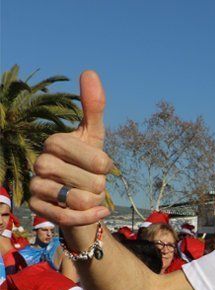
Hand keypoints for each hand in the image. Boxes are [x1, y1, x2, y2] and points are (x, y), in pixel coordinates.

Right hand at [28, 71, 111, 226]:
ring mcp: (36, 187)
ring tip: (87, 196)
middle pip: (87, 179)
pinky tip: (98, 212)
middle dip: (99, 185)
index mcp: (54, 143)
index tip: (103, 166)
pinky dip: (88, 217)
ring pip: (77, 198)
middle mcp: (40, 163)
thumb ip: (93, 108)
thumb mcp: (94, 137)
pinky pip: (68, 217)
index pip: (89, 155)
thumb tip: (89, 72)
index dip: (101, 163)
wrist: (80, 200)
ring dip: (92, 201)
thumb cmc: (87, 166)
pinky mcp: (37, 210)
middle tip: (92, 184)